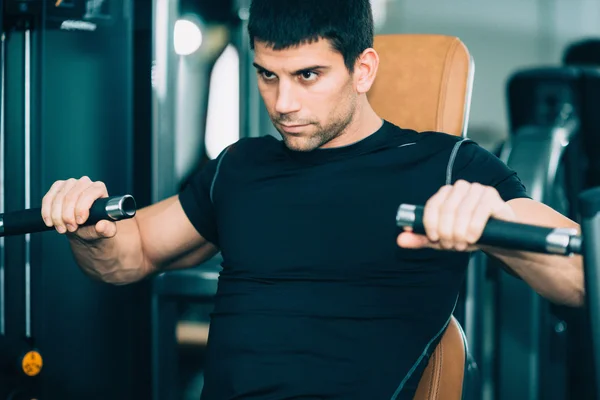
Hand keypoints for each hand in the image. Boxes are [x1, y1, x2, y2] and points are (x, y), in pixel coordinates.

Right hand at [41, 176, 116, 240]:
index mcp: (99, 188)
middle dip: (68, 215)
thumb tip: (101, 225)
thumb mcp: (106, 231)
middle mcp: (85, 182)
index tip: (79, 222)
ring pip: (58, 198)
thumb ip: (107, 229)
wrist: (85, 229)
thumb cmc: (97, 227)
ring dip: (57, 216)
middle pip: (71, 196)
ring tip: (62, 229)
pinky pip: (48, 198)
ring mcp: (70, 183)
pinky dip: (47, 212)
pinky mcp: (57, 187)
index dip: (82, 208)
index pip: (89, 194)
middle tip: (70, 228)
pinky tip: (50, 223)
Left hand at [397, 180, 515, 251]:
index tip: (434, 239)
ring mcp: (478, 190)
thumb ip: (421, 238)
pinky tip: (473, 238)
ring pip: (462, 211)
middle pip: (446, 209)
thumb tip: (400, 239)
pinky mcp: (493, 196)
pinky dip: (474, 227)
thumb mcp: (443, 239)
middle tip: (451, 246)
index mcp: (446, 193)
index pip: (432, 205)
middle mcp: (461, 187)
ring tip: (462, 245)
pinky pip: (480, 210)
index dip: (430, 224)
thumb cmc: (468, 235)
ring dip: (460, 232)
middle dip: (447, 232)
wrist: (500, 239)